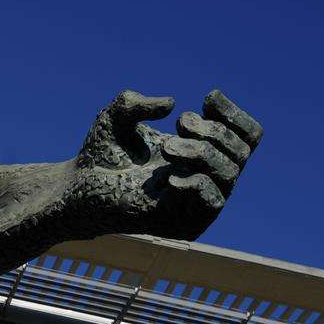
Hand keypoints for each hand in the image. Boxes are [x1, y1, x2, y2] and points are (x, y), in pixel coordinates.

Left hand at [73, 89, 261, 241]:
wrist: (76, 191)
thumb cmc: (100, 155)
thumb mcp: (119, 116)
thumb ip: (142, 103)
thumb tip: (171, 104)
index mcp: (201, 155)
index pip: (246, 137)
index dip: (235, 114)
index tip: (208, 97)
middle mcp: (205, 180)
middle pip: (242, 150)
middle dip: (214, 132)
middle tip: (179, 125)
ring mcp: (196, 204)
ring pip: (230, 171)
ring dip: (201, 152)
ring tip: (166, 146)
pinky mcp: (184, 225)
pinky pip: (212, 200)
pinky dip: (195, 182)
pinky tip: (168, 178)